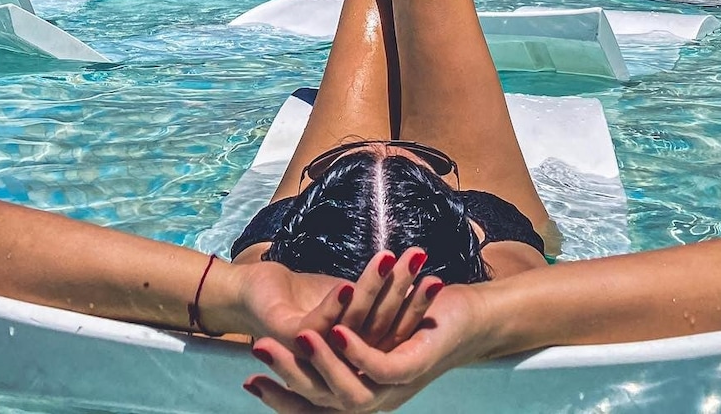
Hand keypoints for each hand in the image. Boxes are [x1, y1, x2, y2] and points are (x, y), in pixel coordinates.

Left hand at [232, 249, 437, 349]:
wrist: (250, 291)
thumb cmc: (298, 295)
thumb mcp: (343, 300)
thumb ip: (368, 300)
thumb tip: (407, 281)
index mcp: (353, 350)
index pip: (395, 332)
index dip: (417, 309)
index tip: (438, 282)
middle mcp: (336, 359)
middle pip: (381, 333)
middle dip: (407, 301)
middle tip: (428, 273)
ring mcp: (311, 353)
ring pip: (351, 329)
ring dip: (372, 294)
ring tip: (390, 262)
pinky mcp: (288, 338)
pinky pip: (317, 327)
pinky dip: (333, 308)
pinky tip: (346, 286)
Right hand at [246, 266, 487, 411]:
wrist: (472, 316)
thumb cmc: (420, 319)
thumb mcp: (373, 329)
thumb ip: (343, 333)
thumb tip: (307, 328)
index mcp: (360, 392)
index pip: (311, 405)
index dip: (279, 397)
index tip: (248, 379)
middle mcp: (374, 399)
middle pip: (321, 400)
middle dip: (287, 376)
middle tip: (259, 349)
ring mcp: (394, 390)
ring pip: (347, 391)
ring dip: (320, 364)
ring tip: (298, 337)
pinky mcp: (413, 368)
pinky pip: (380, 369)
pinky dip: (357, 353)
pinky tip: (339, 332)